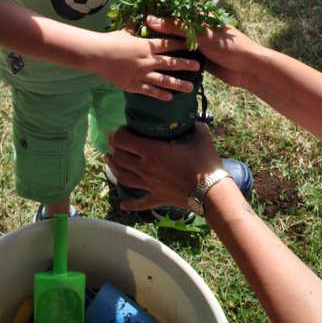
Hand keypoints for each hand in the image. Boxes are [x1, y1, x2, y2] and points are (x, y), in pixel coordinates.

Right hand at [88, 28, 200, 99]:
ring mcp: (141, 74)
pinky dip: (160, 95)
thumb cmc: (110, 40)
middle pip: (171, 63)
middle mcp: (147, 60)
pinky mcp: (133, 85)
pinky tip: (169, 98)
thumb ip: (138, 28)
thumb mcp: (126, 31)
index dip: (182, 44)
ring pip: (163, 80)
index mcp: (146, 45)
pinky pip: (149, 91)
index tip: (193, 45)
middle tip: (198, 68)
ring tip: (190, 88)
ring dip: (178, 84)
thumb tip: (145, 20)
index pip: (168, 44)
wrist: (96, 54)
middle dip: (186, 65)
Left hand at [107, 122, 222, 210]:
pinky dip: (130, 204)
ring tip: (109, 160)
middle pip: (120, 158)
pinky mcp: (157, 198)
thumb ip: (195, 125)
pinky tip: (122, 205)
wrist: (212, 193)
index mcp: (153, 151)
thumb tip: (193, 118)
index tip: (122, 128)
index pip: (124, 140)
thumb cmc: (205, 164)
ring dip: (113, 167)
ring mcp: (150, 185)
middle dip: (114, 147)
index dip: (119, 133)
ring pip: (123, 177)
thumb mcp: (201, 137)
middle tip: (113, 140)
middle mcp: (146, 168)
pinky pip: (140, 203)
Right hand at [145, 15, 262, 90]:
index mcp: (198, 17)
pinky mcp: (198, 61)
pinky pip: (181, 59)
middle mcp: (196, 30)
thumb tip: (150, 19)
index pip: (173, 13)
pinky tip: (156, 64)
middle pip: (172, 29)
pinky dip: (171, 62)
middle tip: (136, 36)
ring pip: (175, 45)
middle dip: (157, 33)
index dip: (157, 15)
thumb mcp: (200, 35)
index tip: (138, 18)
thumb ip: (176, 27)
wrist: (248, 69)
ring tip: (143, 52)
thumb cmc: (228, 45)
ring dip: (163, 49)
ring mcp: (197, 46)